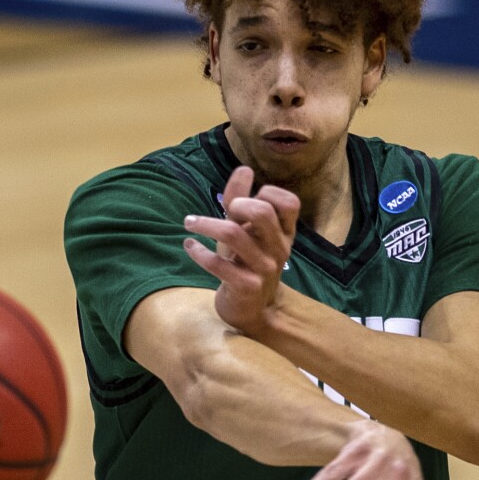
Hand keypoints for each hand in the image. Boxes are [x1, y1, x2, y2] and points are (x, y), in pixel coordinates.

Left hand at [182, 165, 300, 335]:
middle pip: (262, 212)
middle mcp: (278, 249)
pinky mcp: (245, 287)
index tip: (245, 200)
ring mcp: (264, 269)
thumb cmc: (248, 263)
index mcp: (284, 233)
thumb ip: (242, 200)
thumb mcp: (247, 232)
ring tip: (188, 223)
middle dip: (237, 203)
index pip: (289, 202)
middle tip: (223, 209)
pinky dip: (198, 252)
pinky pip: (218, 263)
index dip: (267, 193)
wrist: (254, 310)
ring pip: (233, 234)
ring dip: (205, 224)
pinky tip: (190, 247)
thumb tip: (243, 168)